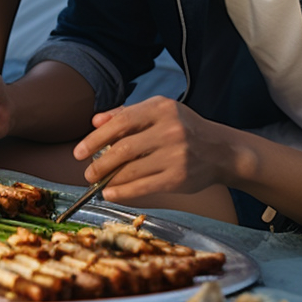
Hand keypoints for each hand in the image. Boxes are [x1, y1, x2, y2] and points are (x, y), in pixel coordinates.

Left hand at [72, 96, 231, 203]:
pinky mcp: (179, 178)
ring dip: (109, 179)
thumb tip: (95, 121)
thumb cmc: (184, 128)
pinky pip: (144, 186)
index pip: (121, 121)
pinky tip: (111, 193)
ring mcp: (175, 155)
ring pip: (132, 169)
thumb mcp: (159, 112)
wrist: (222, 150)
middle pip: (123, 148)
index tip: (79, 151)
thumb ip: (127, 114)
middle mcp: (169, 130)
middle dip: (99, 163)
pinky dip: (123, 192)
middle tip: (87, 172)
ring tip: (97, 183)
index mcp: (161, 108)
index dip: (96, 137)